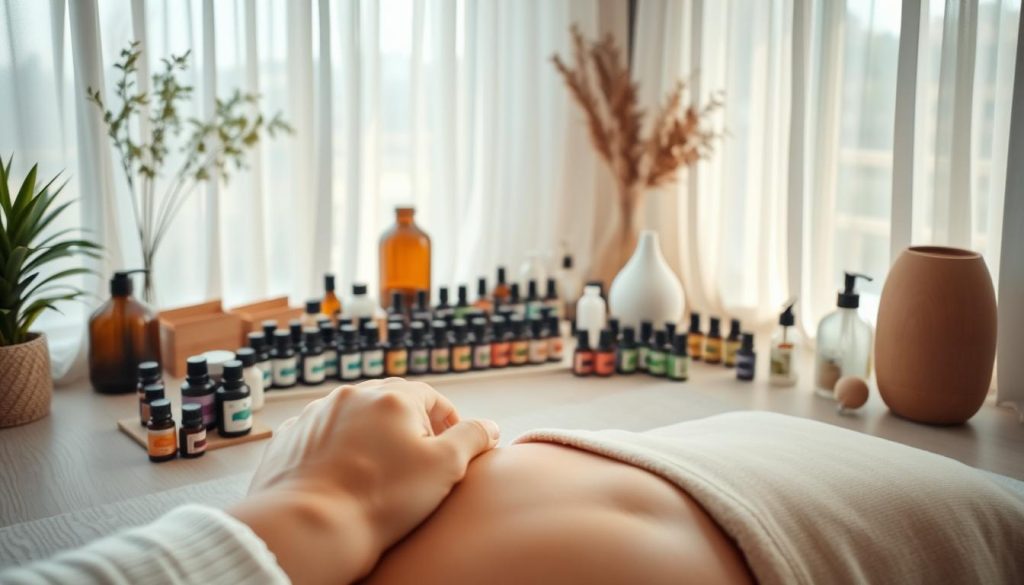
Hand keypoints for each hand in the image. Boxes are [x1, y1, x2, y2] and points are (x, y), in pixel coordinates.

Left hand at [231, 378, 499, 584]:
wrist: (310, 525)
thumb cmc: (382, 498)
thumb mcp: (445, 467)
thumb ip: (472, 438)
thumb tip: (489, 426)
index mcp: (392, 396)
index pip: (431, 397)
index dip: (447, 421)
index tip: (451, 447)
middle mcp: (352, 395)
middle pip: (392, 401)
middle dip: (409, 426)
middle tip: (418, 461)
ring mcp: (316, 413)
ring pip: (355, 416)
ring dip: (371, 435)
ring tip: (378, 471)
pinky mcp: (290, 436)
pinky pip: (322, 433)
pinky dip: (336, 447)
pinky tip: (344, 475)